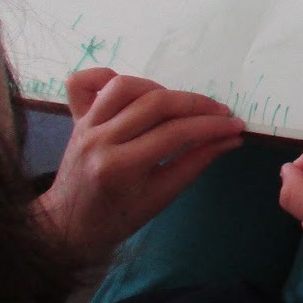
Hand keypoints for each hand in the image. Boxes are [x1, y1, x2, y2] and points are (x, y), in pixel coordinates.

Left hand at [35, 69, 244, 261]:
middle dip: (196, 104)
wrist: (67, 227)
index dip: (212, 126)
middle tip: (220, 113)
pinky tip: (132, 88)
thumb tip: (232, 137)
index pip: (175, 133)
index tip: (236, 125)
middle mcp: (99, 139)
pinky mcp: (76, 118)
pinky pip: (84, 83)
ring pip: (126, 86)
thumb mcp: (162, 197)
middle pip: (155, 104)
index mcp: (120, 167)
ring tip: (178, 105)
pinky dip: (107, 76)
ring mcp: (85, 126)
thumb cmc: (118, 218)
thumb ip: (196, 162)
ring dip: (160, 89)